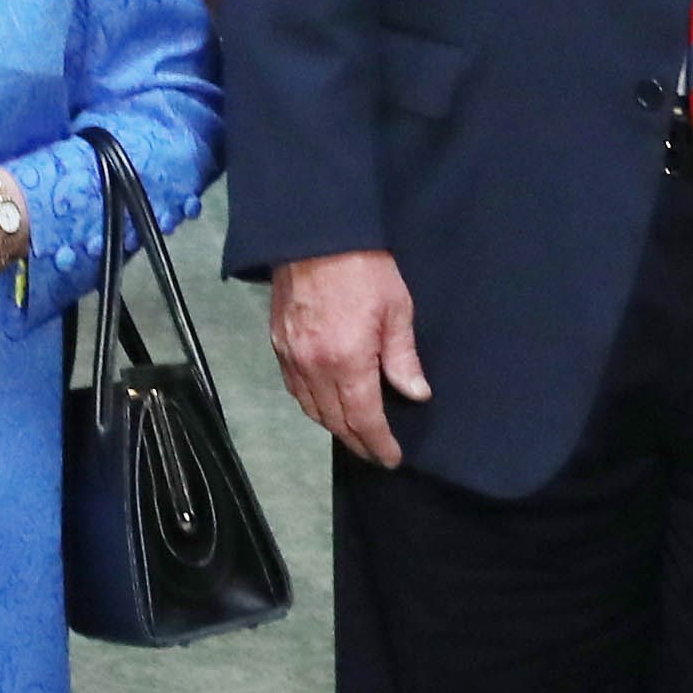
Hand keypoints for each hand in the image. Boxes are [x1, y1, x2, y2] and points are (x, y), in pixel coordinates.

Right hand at [272, 249, 431, 469]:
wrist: (315, 234)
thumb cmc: (364, 267)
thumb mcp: (396, 310)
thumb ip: (403, 358)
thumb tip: (415, 394)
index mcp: (347, 361)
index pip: (363, 419)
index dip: (378, 443)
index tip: (391, 458)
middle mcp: (313, 367)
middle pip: (335, 421)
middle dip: (357, 441)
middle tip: (376, 452)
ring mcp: (291, 357)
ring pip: (310, 409)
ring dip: (333, 426)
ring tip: (354, 432)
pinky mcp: (277, 344)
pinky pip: (294, 389)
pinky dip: (312, 404)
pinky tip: (326, 403)